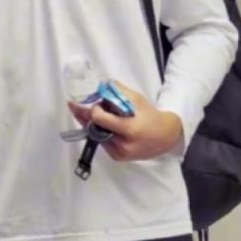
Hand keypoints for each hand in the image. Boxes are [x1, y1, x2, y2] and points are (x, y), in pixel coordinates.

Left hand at [67, 80, 183, 161]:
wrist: (166, 138)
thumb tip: (102, 84)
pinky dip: (99, 132)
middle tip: (74, 105)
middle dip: (85, 116)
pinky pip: (102, 142)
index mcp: (129, 129)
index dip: (92, 109)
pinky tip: (100, 124)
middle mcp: (123, 144)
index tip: (90, 102)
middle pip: (94, 128)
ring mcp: (119, 153)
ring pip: (96, 136)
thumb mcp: (137, 99)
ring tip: (87, 113)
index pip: (100, 119)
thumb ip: (118, 91)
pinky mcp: (118, 157)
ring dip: (91, 124)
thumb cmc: (151, 116)